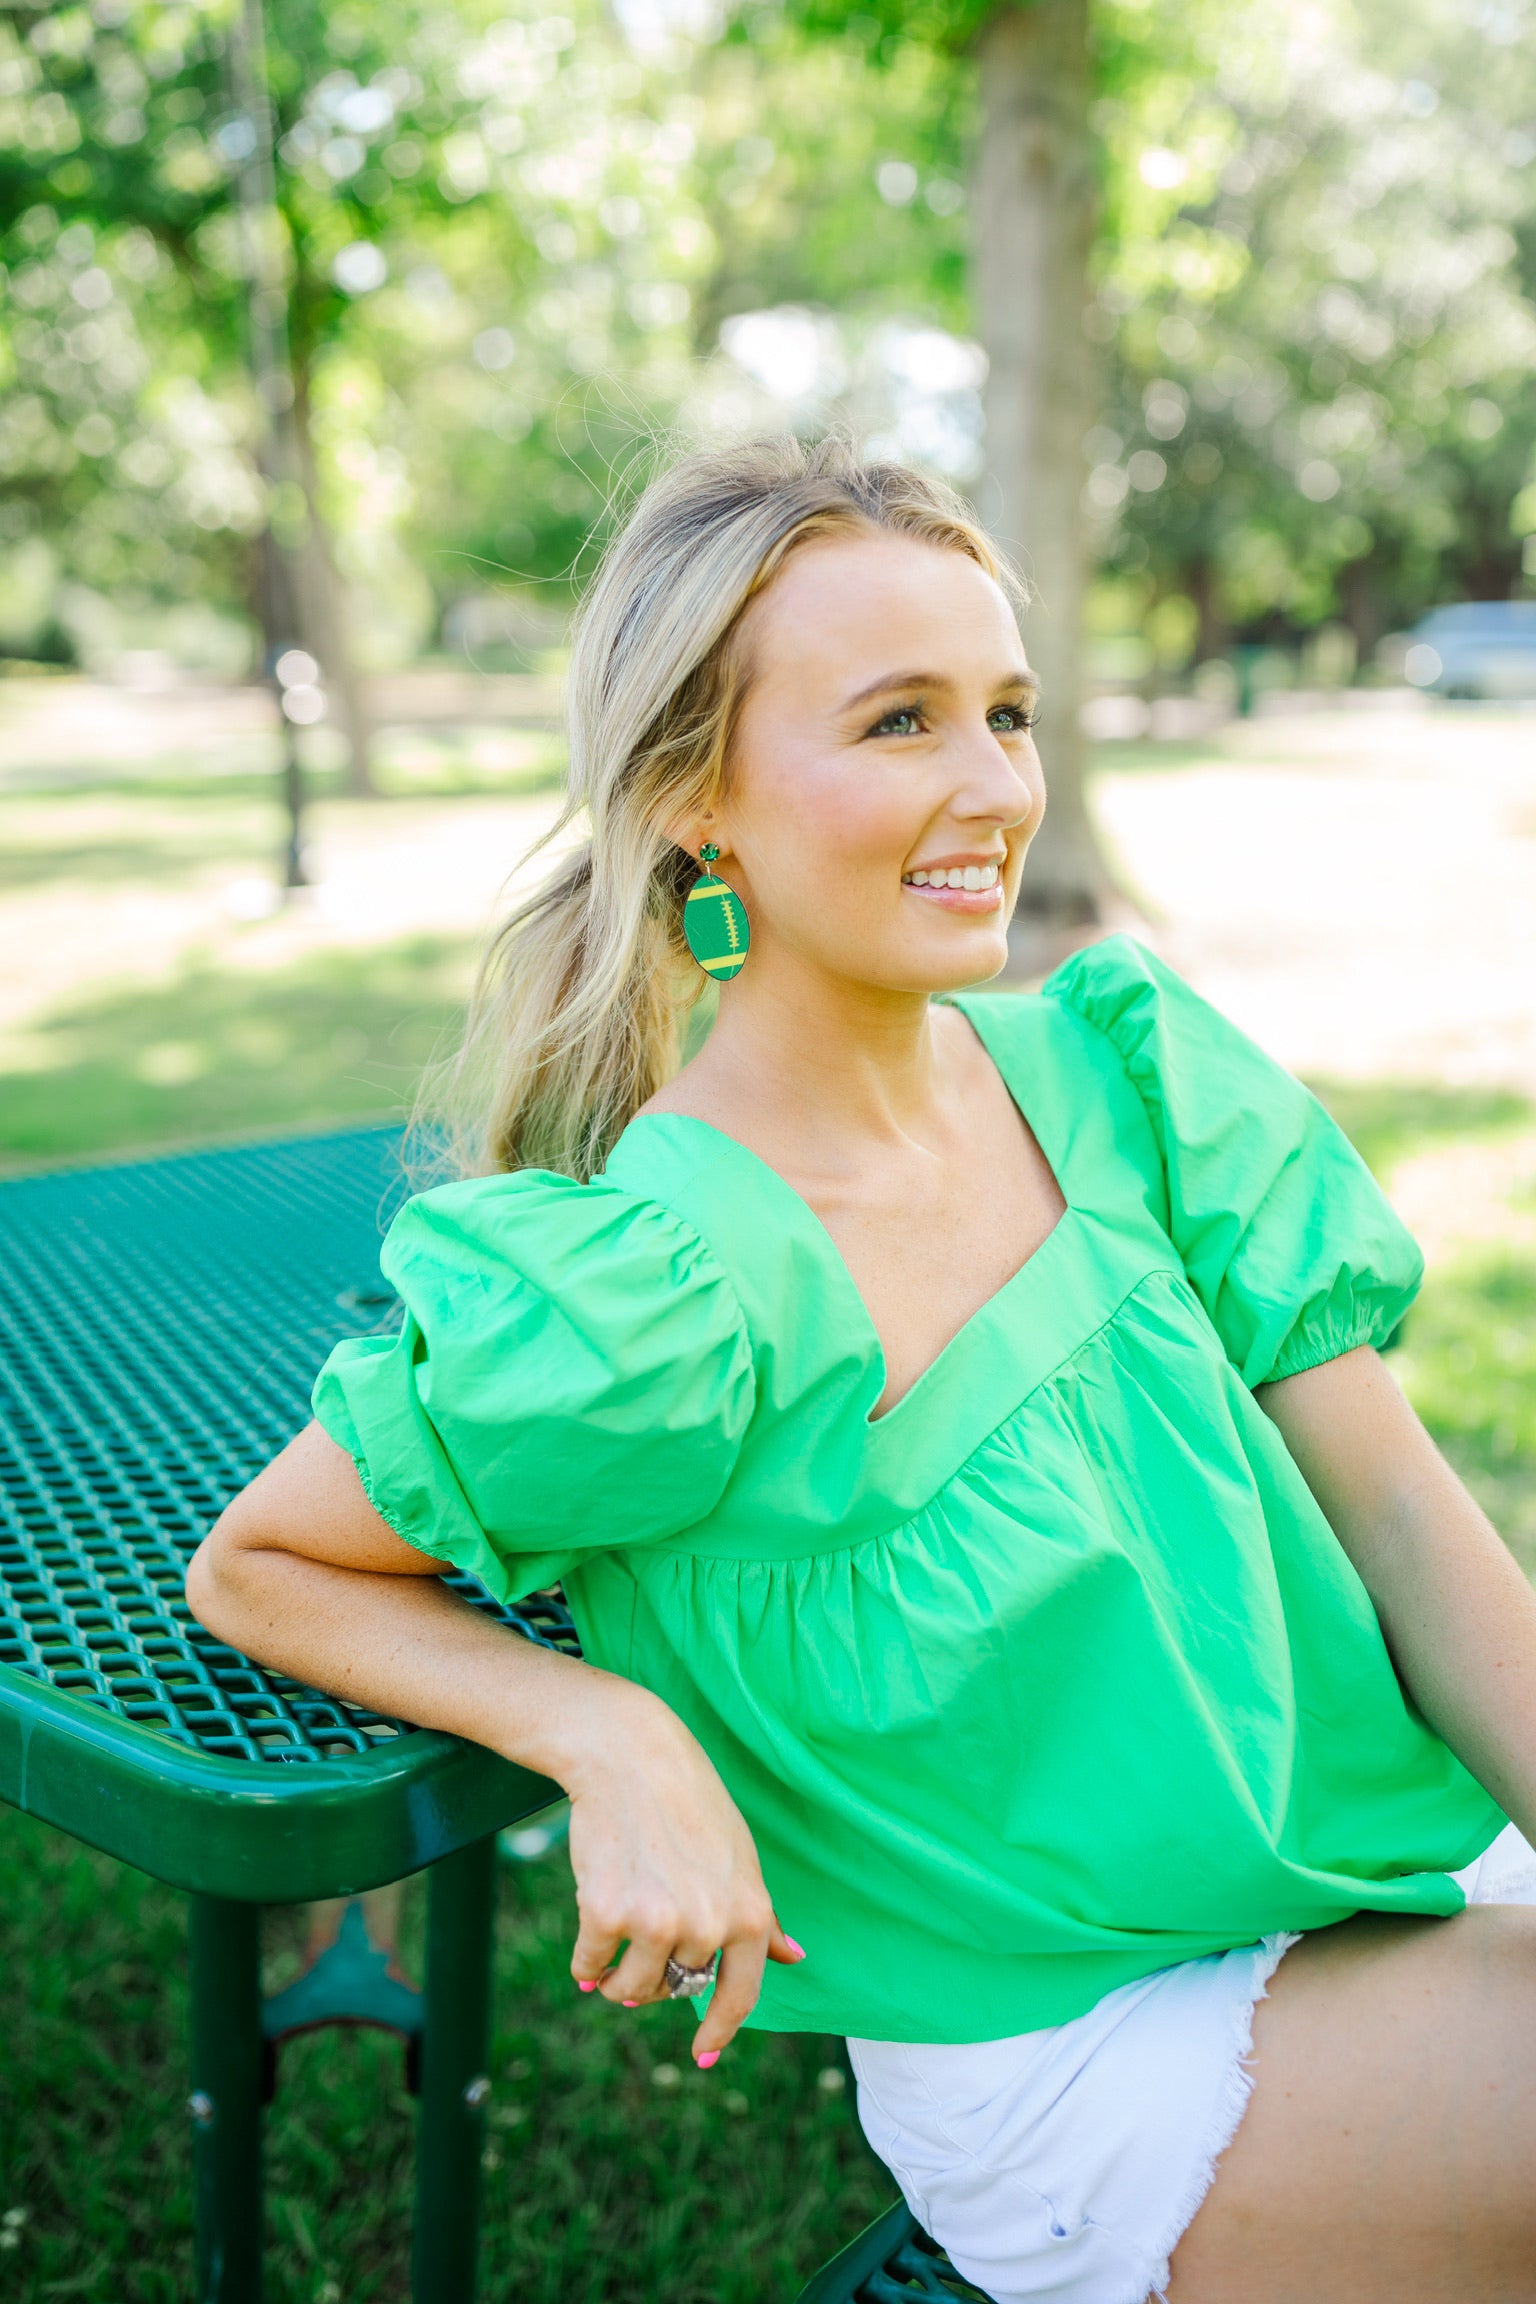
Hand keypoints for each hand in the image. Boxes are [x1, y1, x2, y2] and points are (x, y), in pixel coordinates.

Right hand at [561, 1688, 804, 2064]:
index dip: (718, 2029)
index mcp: (750, 1914)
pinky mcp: (606, 1914)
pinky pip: (591, 1965)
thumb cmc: (690, 1803)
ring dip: (616, 1977)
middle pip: (676, 1989)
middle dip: (656, 1978)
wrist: (630, 1755)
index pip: (740, 1994)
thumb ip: (764, 1915)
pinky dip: (585, 1959)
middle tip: (645, 1930)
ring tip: (615, 1934)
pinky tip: (588, 1930)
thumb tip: (795, 1957)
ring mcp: (657, 1923)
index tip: (702, 2052)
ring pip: (631, 1987)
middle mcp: (708, 1925)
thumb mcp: (742, 1856)